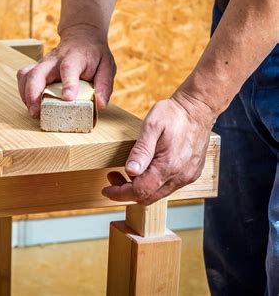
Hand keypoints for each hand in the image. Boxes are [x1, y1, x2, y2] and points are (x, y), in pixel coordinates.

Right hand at [17, 26, 115, 117]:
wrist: (82, 35)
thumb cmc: (94, 54)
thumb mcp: (107, 66)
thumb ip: (104, 85)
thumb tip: (101, 105)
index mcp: (75, 58)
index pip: (69, 68)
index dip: (68, 83)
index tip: (67, 98)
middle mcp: (55, 59)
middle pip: (38, 73)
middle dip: (33, 93)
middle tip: (36, 112)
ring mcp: (43, 63)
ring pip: (26, 75)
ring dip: (25, 94)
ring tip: (32, 111)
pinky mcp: (37, 68)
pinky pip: (23, 77)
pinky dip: (23, 91)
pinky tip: (30, 103)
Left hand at [102, 90, 215, 204]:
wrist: (198, 108)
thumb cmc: (173, 114)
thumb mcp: (151, 126)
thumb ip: (140, 150)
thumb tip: (130, 171)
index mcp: (169, 166)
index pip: (139, 191)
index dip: (120, 193)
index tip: (107, 189)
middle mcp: (180, 176)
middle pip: (147, 197)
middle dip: (126, 191)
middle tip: (113, 176)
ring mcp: (187, 176)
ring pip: (157, 194)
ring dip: (140, 188)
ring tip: (128, 172)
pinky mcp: (191, 174)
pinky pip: (168, 187)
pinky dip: (153, 184)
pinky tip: (146, 170)